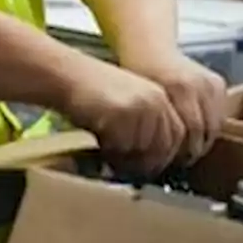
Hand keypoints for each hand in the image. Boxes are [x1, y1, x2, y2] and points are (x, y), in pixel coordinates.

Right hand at [61, 57, 185, 174]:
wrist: (65, 75)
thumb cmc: (91, 94)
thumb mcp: (128, 104)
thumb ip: (146, 127)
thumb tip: (155, 162)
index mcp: (161, 98)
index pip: (177, 137)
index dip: (162, 156)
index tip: (145, 166)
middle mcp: (155, 102)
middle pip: (163, 148)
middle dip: (145, 162)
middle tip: (124, 166)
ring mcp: (140, 108)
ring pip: (143, 151)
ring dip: (127, 159)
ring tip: (109, 155)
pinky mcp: (122, 116)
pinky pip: (122, 148)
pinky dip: (111, 153)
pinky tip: (99, 145)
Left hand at [126, 53, 226, 162]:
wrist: (149, 47)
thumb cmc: (138, 75)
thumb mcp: (140, 99)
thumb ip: (151, 126)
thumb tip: (151, 156)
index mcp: (179, 88)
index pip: (190, 133)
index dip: (182, 152)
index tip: (173, 164)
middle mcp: (198, 85)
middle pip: (204, 132)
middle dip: (193, 150)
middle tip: (182, 162)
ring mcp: (210, 84)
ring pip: (215, 127)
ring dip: (204, 141)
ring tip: (189, 150)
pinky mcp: (219, 84)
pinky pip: (220, 116)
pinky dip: (210, 128)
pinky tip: (196, 134)